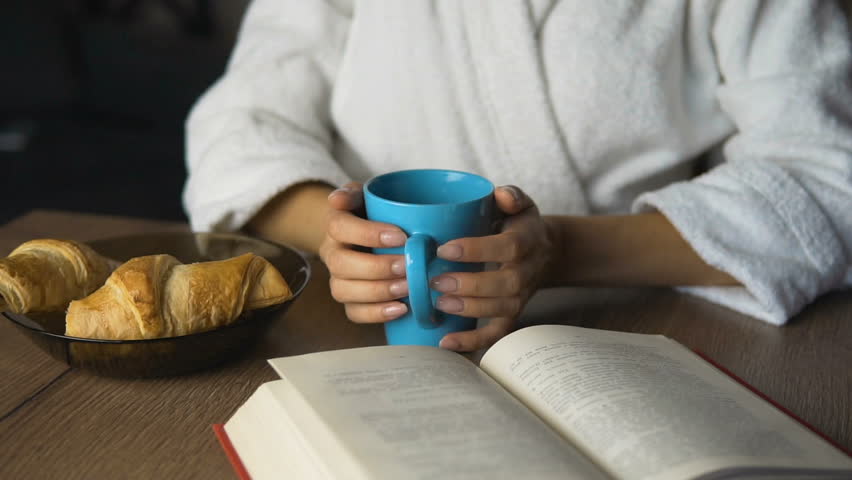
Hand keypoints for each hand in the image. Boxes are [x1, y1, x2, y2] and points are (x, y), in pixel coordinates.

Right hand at [318, 182, 412, 322]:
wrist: (373, 236)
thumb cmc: (376, 214)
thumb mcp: (368, 196)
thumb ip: (356, 193)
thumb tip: (338, 199)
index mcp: (336, 225)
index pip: (340, 227)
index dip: (368, 233)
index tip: (401, 236)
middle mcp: (332, 254)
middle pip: (341, 264)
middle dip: (376, 267)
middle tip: (406, 266)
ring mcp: (339, 279)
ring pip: (344, 291)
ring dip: (377, 292)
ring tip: (407, 288)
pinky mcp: (350, 301)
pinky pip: (353, 313)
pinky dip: (376, 314)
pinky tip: (401, 309)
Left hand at [431, 186, 553, 351]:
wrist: (543, 250)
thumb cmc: (518, 223)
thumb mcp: (519, 203)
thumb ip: (510, 196)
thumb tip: (501, 194)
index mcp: (528, 240)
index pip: (507, 247)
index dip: (478, 249)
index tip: (444, 248)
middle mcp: (528, 271)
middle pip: (506, 284)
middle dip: (471, 285)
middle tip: (436, 282)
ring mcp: (521, 295)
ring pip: (502, 309)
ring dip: (470, 310)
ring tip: (439, 304)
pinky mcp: (512, 313)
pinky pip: (497, 332)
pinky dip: (473, 341)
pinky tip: (446, 343)